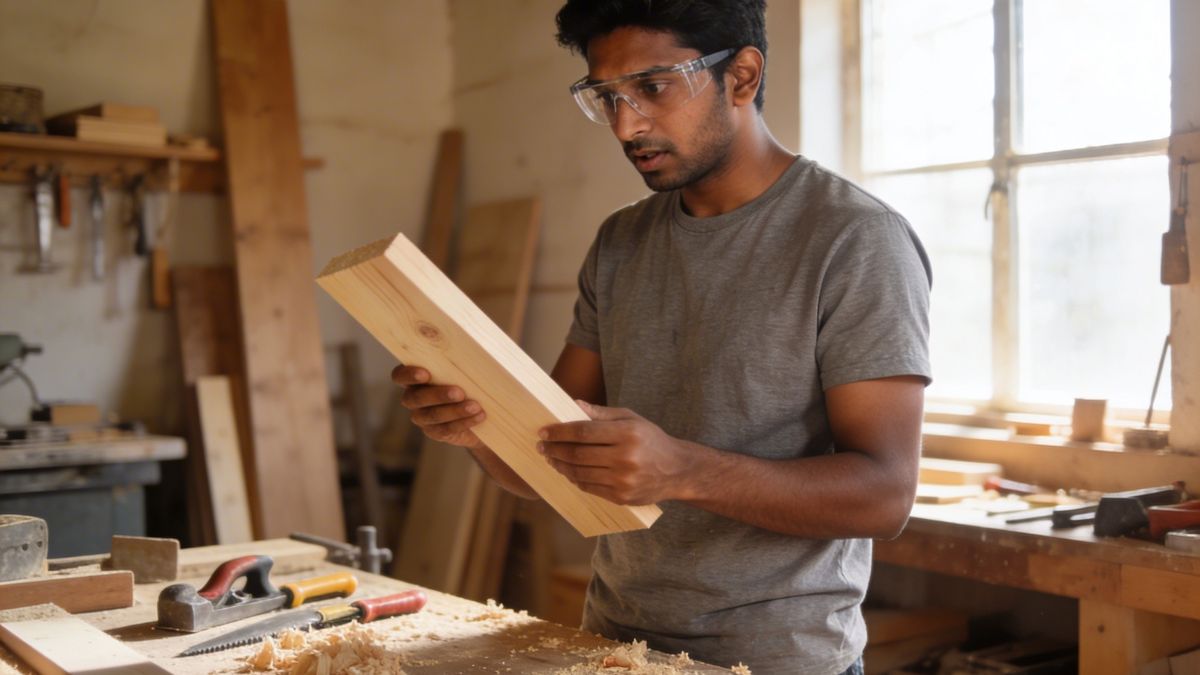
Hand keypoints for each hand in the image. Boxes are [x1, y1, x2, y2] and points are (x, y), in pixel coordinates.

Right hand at [391, 365, 485, 449]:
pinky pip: (446, 429)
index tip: (425, 374)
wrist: (480, 411)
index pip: (400, 375)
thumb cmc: (468, 382)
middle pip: (416, 398)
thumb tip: (469, 355)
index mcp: (415, 378)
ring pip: (432, 415)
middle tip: (459, 392)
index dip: (408, 375)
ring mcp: (422, 417)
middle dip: (438, 395)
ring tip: (475, 406)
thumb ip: (456, 364)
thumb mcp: (462, 371)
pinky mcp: (435, 432)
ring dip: (455, 410)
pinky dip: (464, 422)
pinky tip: (479, 416)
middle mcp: (413, 398)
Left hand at [537, 401, 694, 504]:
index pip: (584, 431)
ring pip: (580, 473)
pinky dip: (575, 479)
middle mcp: (625, 458)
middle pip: (578, 454)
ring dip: (560, 466)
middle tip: (542, 446)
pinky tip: (568, 471)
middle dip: (555, 450)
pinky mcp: (621, 497)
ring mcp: (623, 480)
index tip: (544, 432)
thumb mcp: (632, 419)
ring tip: (551, 459)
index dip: (560, 432)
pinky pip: (589, 488)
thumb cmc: (651, 440)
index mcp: (627, 434)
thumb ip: (602, 414)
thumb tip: (574, 405)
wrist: (677, 470)